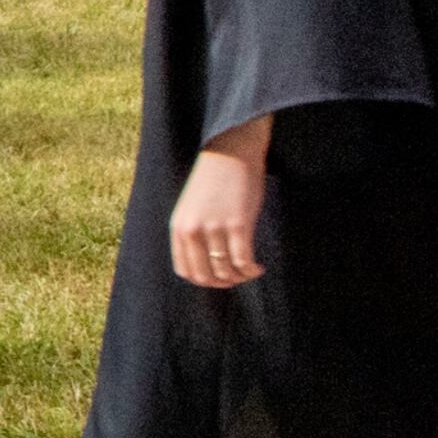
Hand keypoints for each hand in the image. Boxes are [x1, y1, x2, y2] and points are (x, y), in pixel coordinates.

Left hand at [170, 120, 269, 286]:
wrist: (229, 153)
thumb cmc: (214, 181)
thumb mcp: (193, 208)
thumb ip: (194, 233)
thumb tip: (207, 263)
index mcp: (179, 227)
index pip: (185, 271)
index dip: (204, 281)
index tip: (220, 278)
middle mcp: (193, 230)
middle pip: (205, 276)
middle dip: (224, 283)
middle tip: (239, 277)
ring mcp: (214, 228)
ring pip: (226, 271)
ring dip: (241, 277)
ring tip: (250, 270)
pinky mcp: (237, 224)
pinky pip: (243, 261)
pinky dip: (251, 270)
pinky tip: (259, 267)